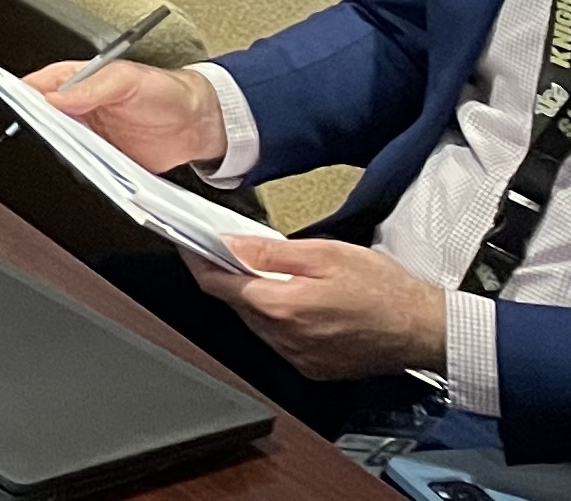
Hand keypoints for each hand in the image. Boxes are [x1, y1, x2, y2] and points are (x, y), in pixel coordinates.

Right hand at [28, 57, 225, 173]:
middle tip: (41, 136)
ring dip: (60, 151)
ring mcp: (88, 135)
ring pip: (60, 145)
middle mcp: (77, 109)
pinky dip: (81, 171)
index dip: (21, 96)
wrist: (195, 124)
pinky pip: (84, 167)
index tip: (14, 106)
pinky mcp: (102, 159)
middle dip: (37, 128)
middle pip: (43, 119)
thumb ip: (91, 87)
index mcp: (75, 81)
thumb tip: (55, 97)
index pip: (37, 86)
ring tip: (65, 155)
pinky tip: (86, 172)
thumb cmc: (163, 90)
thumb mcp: (126, 79)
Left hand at [216, 237, 447, 382]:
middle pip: (235, 304)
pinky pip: (279, 340)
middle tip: (231, 250)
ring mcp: (299, 357)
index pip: (217, 285)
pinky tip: (294, 301)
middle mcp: (284, 338)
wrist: (424, 329)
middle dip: (228, 277)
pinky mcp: (314, 368)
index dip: (197, 262)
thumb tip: (229, 244)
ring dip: (254, 298)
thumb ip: (269, 251)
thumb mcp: (323, 253)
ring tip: (271, 273)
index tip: (187, 244)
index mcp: (281, 307)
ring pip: (256, 323)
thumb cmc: (383, 289)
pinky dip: (277, 319)